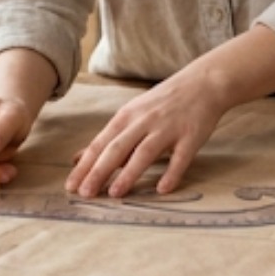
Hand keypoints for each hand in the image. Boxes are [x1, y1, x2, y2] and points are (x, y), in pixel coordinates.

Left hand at [67, 70, 231, 198]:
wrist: (203, 82)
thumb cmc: (164, 102)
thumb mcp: (132, 114)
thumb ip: (108, 138)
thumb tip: (78, 159)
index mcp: (127, 117)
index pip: (100, 144)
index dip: (85, 166)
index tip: (70, 186)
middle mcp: (144, 121)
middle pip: (117, 148)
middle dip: (99, 171)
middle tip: (84, 193)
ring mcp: (168, 128)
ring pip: (144, 152)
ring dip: (129, 173)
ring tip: (115, 193)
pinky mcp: (191, 136)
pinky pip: (180, 157)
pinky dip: (172, 173)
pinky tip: (163, 189)